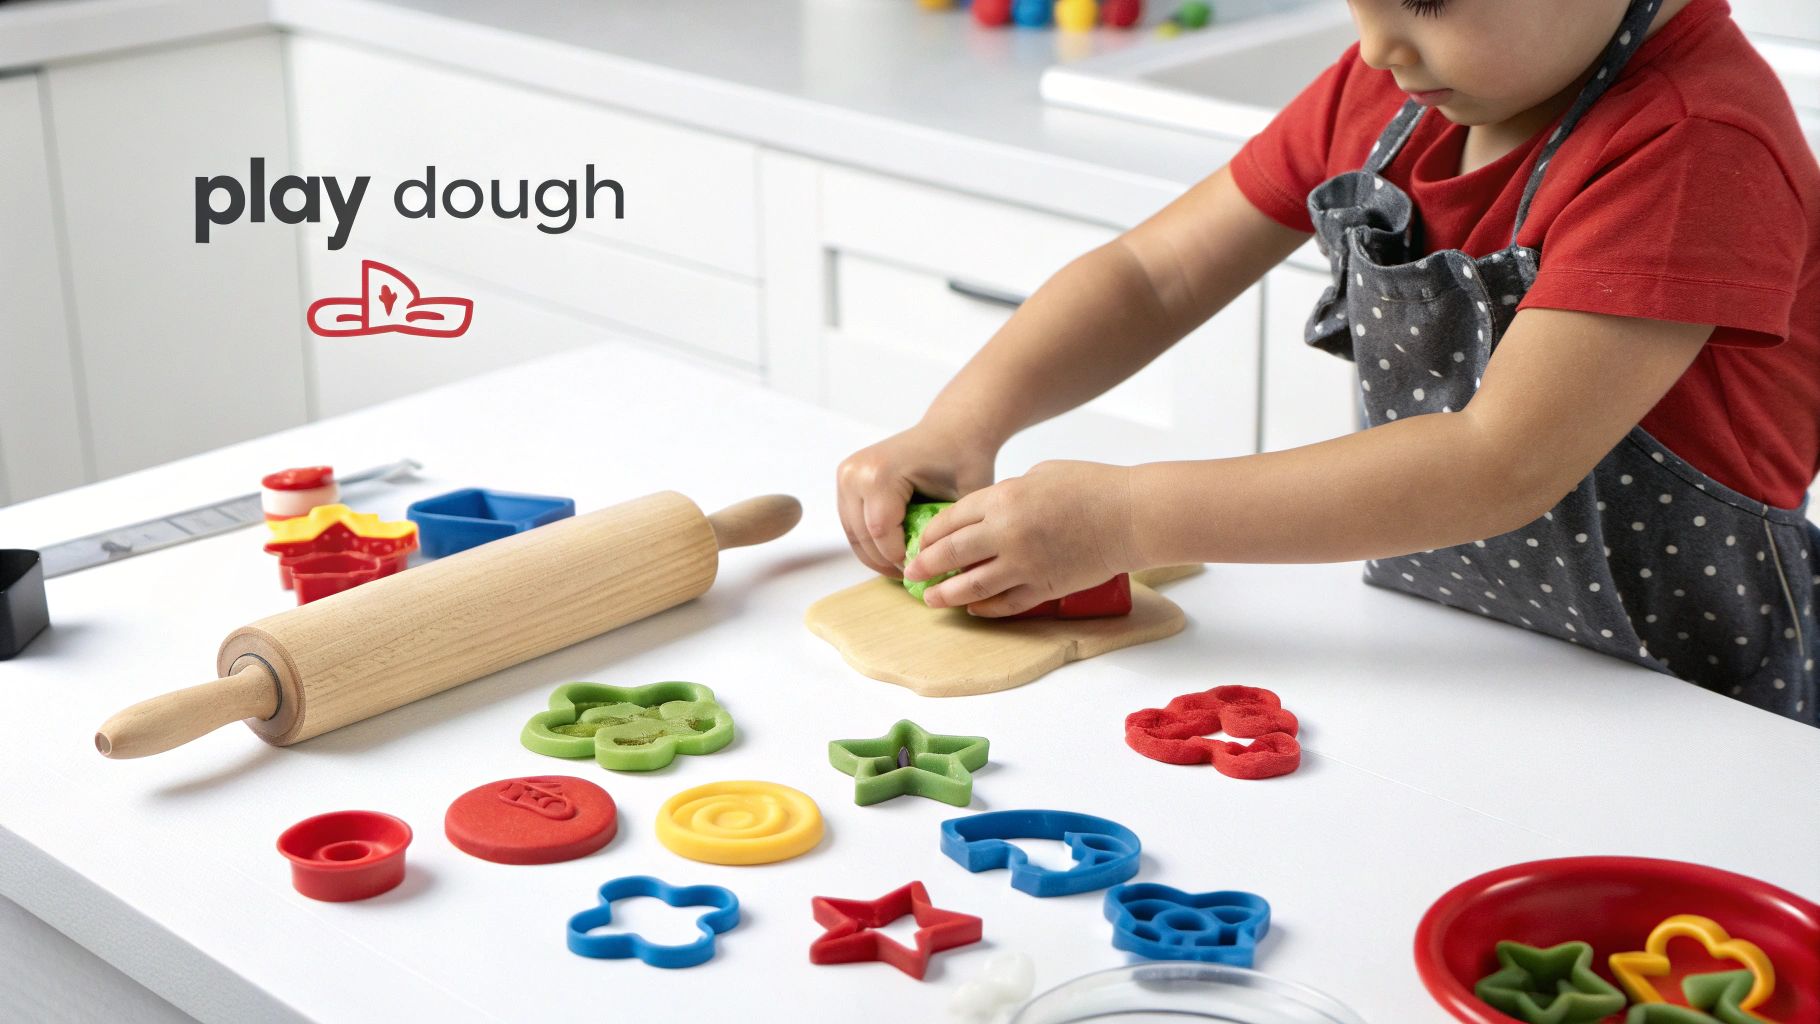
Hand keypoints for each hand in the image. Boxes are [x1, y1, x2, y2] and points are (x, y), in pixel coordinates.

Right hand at [836, 422, 997, 576]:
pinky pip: (853, 524)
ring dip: (878, 556)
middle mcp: (855, 472)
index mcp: (880, 473)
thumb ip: (948, 535)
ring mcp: (846, 475)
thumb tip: (939, 577)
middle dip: (889, 562)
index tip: (924, 571)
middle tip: (916, 576)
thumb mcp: (965, 500)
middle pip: (863, 537)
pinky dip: (871, 542)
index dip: (901, 560)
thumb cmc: (963, 459)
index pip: (881, 533)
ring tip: (906, 567)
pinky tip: (895, 551)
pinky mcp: (845, 480)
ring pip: (854, 535)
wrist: (952, 430)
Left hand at [904, 460, 1138, 616]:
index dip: (927, 536)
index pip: (948, 521)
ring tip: (933, 600)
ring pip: (971, 587)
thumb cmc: (1091, 486)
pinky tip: (974, 609)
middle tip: (912, 574)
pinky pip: (1005, 604)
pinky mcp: (1043, 587)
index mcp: (1002, 498)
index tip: (917, 545)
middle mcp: (1005, 533)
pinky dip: (985, 608)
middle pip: (950, 555)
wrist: (1130, 516)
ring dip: (947, 595)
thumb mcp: (1040, 475)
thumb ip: (1008, 494)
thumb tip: (989, 512)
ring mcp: (1023, 564)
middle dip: (925, 567)